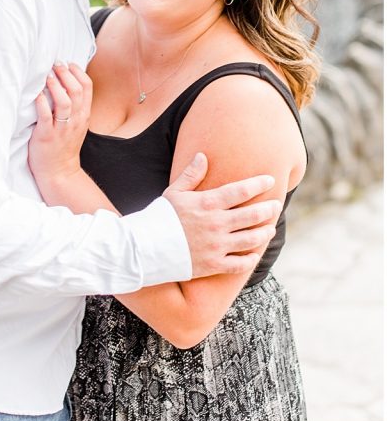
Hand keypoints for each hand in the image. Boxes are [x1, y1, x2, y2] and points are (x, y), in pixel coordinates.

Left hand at [28, 63, 91, 181]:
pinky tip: (37, 95)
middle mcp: (75, 120)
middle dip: (66, 74)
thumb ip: (75, 106)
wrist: (59, 171)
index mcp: (83, 115)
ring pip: (65, 102)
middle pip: (77, 91)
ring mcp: (62, 128)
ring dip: (56, 86)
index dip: (78, 72)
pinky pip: (46, 116)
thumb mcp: (76, 124)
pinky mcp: (47, 135)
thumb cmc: (64, 145)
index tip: (68, 63)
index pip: (87, 88)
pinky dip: (42, 103)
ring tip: (47, 76)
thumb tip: (66, 83)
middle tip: (55, 64)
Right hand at [163, 153, 281, 278]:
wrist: (145, 247)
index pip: (241, 191)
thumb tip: (203, 155)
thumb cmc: (159, 217)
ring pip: (252, 239)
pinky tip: (254, 254)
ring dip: (264, 232)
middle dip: (268, 209)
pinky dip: (251, 259)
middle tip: (276, 205)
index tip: (270, 180)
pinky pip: (240, 264)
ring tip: (270, 228)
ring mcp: (217, 246)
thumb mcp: (174, 192)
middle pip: (253, 215)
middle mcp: (216, 224)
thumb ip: (191, 175)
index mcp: (207, 204)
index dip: (258, 184)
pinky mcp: (214, 265)